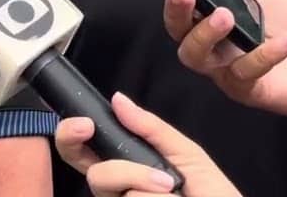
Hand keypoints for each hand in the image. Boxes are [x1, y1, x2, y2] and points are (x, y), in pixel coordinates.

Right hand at [55, 92, 240, 196]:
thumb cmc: (214, 194)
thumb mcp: (188, 154)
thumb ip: (152, 128)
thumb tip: (118, 99)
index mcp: (128, 168)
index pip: (86, 152)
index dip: (72, 135)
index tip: (84, 124)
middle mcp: (120, 191)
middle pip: (92, 174)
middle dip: (104, 162)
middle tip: (125, 157)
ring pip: (114, 187)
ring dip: (145, 183)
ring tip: (175, 191)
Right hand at [163, 0, 286, 116]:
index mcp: (209, 28)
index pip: (179, 18)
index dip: (173, 4)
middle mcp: (212, 53)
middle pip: (181, 40)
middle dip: (179, 16)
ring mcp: (228, 74)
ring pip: (200, 59)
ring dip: (208, 34)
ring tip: (226, 14)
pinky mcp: (251, 91)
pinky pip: (246, 74)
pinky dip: (264, 55)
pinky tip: (284, 40)